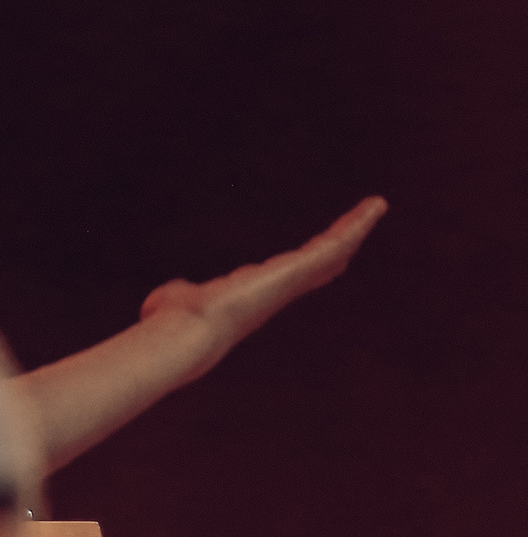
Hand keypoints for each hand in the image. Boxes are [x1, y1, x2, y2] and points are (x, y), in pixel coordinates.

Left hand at [139, 195, 387, 379]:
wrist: (188, 330)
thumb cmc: (176, 321)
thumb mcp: (177, 301)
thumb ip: (178, 297)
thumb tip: (162, 302)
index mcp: (252, 294)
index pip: (285, 275)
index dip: (306, 264)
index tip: (323, 253)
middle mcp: (277, 289)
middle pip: (318, 263)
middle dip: (341, 243)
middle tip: (362, 224)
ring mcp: (291, 280)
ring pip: (332, 251)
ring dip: (355, 227)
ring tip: (375, 206)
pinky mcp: (298, 270)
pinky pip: (334, 244)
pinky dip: (355, 224)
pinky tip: (372, 206)